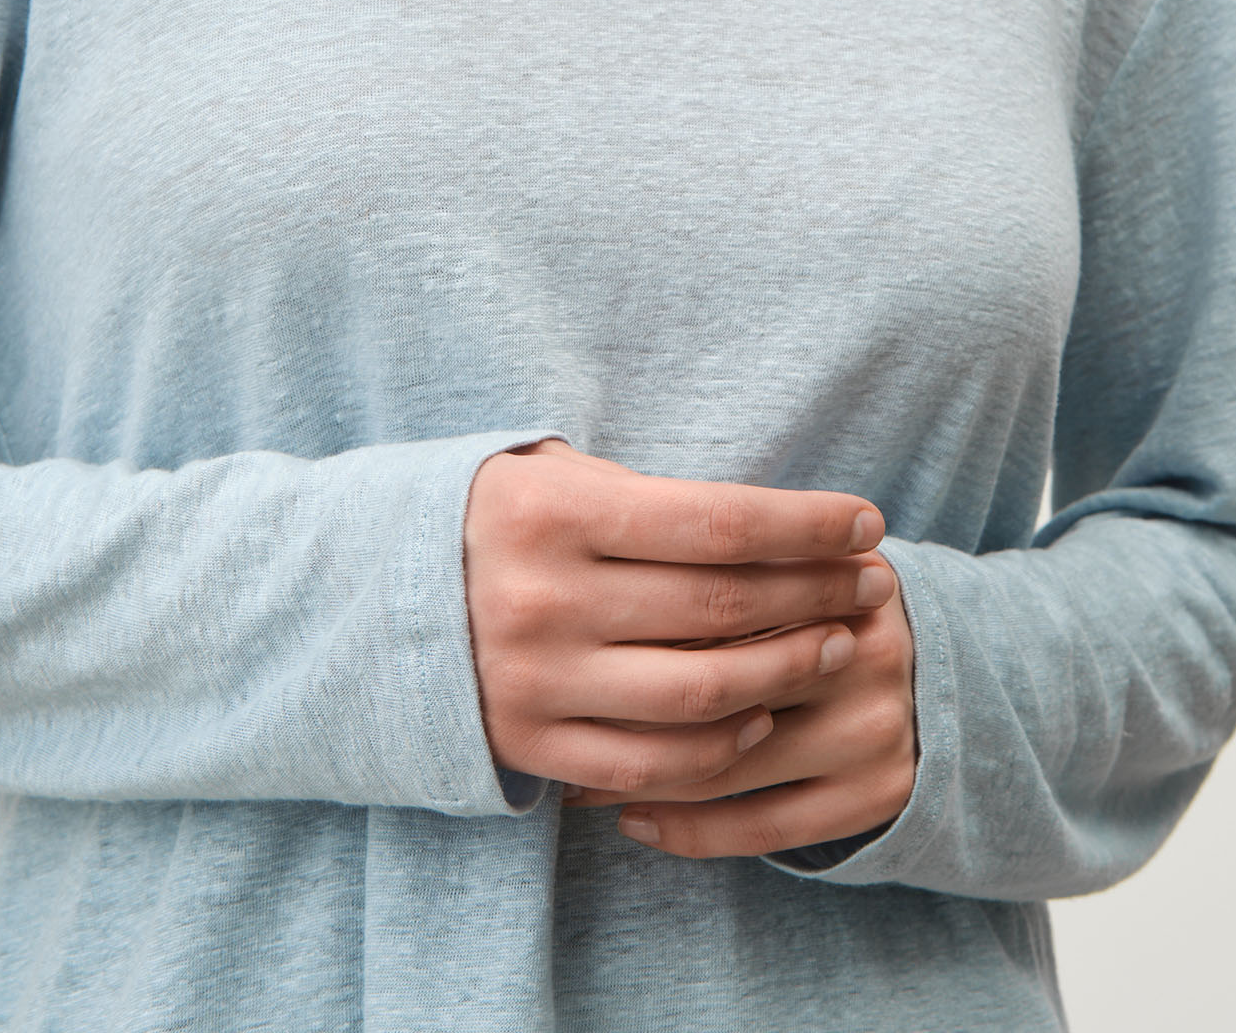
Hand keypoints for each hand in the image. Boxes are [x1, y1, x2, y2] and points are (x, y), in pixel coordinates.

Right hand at [463, 440, 896, 798]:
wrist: (363, 601)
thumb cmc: (495, 520)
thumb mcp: (554, 475)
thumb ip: (649, 498)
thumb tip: (778, 526)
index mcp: (555, 514)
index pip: (717, 521)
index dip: (806, 525)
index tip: (865, 521)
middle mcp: (545, 599)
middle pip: (721, 607)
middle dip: (816, 593)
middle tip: (872, 583)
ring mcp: (537, 681)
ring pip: (701, 692)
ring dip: (787, 671)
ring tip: (837, 645)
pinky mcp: (530, 745)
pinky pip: (653, 761)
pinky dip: (721, 745)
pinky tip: (763, 715)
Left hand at [560, 555, 916, 858]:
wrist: (958, 669)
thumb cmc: (818, 603)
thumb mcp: (785, 556)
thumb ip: (709, 549)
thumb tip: (584, 563)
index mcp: (834, 568)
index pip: (717, 592)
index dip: (634, 616)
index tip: (566, 630)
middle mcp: (864, 643)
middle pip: (723, 672)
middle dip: (628, 697)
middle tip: (555, 711)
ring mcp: (877, 721)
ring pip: (733, 757)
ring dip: (643, 773)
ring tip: (574, 777)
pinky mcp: (879, 790)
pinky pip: (764, 823)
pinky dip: (688, 829)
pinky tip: (634, 819)